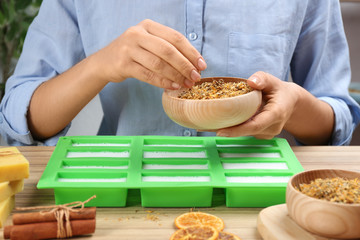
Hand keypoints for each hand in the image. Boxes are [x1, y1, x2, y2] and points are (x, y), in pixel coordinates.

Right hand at [92, 19, 206, 88]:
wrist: (105, 62)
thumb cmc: (133, 53)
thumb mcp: (149, 43)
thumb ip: (168, 49)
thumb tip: (194, 64)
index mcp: (148, 26)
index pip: (175, 37)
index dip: (191, 52)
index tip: (202, 65)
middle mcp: (137, 34)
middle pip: (168, 50)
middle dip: (185, 65)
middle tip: (196, 77)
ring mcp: (129, 48)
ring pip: (158, 63)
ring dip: (175, 76)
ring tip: (186, 84)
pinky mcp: (123, 64)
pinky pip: (148, 75)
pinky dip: (162, 82)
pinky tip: (173, 87)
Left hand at [216, 71, 298, 138]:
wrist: (290, 103)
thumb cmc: (279, 91)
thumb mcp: (273, 81)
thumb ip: (263, 79)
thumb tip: (251, 81)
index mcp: (276, 114)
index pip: (255, 125)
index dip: (237, 130)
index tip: (221, 131)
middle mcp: (272, 127)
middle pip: (246, 131)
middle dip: (226, 130)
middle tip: (205, 126)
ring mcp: (267, 133)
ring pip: (244, 132)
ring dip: (228, 128)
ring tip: (208, 123)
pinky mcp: (261, 135)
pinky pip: (245, 132)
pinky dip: (234, 127)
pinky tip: (220, 122)